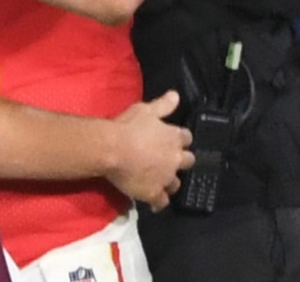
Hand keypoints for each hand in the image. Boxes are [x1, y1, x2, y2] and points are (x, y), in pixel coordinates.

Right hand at [106, 91, 194, 211]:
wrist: (112, 149)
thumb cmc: (128, 126)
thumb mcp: (145, 110)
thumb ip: (163, 105)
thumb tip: (176, 95)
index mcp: (174, 137)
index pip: (186, 137)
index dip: (180, 138)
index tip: (173, 138)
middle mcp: (175, 159)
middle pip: (188, 161)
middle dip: (181, 160)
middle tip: (169, 160)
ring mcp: (166, 178)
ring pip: (176, 183)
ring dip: (171, 181)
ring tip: (162, 181)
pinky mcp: (154, 192)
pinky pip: (161, 201)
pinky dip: (159, 202)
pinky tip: (154, 203)